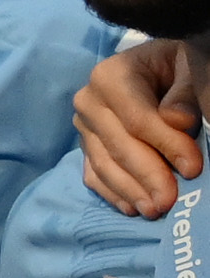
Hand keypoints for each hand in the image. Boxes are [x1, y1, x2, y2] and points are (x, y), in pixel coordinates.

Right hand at [79, 38, 204, 215]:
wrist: (156, 69)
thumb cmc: (176, 67)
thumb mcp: (188, 68)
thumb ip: (186, 92)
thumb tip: (176, 120)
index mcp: (111, 76)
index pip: (138, 119)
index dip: (166, 145)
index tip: (193, 168)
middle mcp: (88, 102)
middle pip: (118, 146)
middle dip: (147, 175)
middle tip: (169, 201)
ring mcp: (84, 126)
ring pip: (104, 164)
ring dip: (129, 191)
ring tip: (154, 210)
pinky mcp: (86, 146)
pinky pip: (94, 174)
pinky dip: (113, 193)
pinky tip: (132, 207)